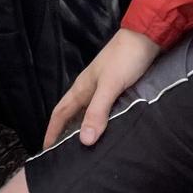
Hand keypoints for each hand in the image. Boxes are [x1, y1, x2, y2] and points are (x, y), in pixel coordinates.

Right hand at [43, 28, 160, 149]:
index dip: (52, 130)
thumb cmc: (125, 59)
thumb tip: (84, 141)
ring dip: (84, 128)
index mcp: (82, 88)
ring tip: (86, 147)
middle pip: (72, 114)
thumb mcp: (110, 86)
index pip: (60, 112)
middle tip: (65, 154)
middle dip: (65, 132)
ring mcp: (103, 88)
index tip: (46, 149)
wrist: (146, 38)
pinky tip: (108, 130)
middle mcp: (89, 89)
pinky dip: (100, 122)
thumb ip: (97, 111)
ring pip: (87, 112)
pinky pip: (103, 110)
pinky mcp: (117, 88)